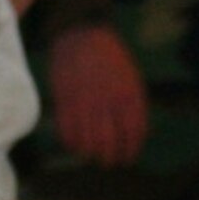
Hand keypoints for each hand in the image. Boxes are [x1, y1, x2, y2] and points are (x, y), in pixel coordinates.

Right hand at [47, 25, 150, 166]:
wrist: (81, 36)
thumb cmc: (109, 57)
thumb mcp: (130, 77)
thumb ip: (132, 103)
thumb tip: (133, 132)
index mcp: (129, 94)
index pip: (133, 132)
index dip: (130, 150)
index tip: (127, 159)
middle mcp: (108, 102)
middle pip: (110, 142)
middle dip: (109, 158)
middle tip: (108, 162)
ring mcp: (85, 104)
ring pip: (88, 142)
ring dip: (90, 154)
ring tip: (91, 155)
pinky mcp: (65, 104)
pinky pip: (68, 134)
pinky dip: (71, 143)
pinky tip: (75, 144)